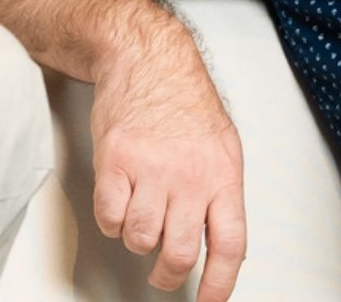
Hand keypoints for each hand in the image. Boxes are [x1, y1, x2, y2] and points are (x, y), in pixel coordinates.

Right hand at [90, 46, 247, 297]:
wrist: (148, 61)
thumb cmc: (185, 102)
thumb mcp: (223, 146)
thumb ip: (221, 193)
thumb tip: (221, 242)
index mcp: (224, 175)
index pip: (230, 244)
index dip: (220, 283)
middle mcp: (191, 176)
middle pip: (181, 252)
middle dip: (168, 273)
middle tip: (162, 272)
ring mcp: (152, 170)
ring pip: (140, 239)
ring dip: (137, 239)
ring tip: (142, 216)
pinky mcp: (116, 163)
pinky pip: (109, 218)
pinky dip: (111, 220)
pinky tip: (120, 200)